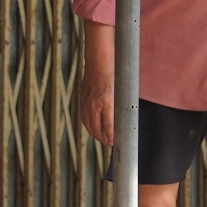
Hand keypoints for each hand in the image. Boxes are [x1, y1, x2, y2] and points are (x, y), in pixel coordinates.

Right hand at [77, 21, 114, 145]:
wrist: (99, 62)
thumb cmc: (116, 75)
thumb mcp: (122, 92)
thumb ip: (121, 107)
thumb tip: (124, 122)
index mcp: (107, 104)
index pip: (109, 128)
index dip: (112, 138)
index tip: (117, 143)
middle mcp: (95, 105)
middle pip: (98, 130)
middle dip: (105, 139)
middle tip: (112, 144)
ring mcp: (87, 103)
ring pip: (89, 126)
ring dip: (96, 135)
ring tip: (103, 139)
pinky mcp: (82, 100)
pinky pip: (84, 118)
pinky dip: (89, 126)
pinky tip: (94, 129)